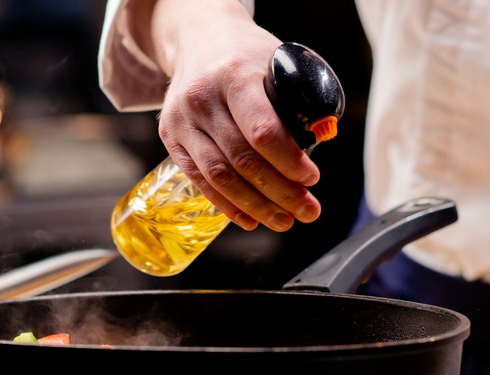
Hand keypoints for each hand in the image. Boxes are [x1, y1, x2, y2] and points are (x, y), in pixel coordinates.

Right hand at [146, 0, 322, 231]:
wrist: (199, 38)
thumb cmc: (246, 54)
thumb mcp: (277, 62)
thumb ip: (296, 100)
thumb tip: (320, 142)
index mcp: (234, 75)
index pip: (262, 131)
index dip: (289, 163)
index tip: (312, 179)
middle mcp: (202, 98)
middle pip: (243, 160)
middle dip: (280, 193)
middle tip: (307, 210)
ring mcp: (181, 119)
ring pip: (220, 177)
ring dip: (255, 206)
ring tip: (283, 220)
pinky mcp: (170, 136)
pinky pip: (200, 179)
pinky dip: (227, 204)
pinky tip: (249, 218)